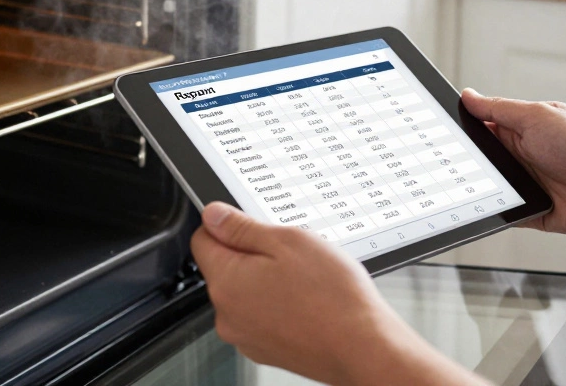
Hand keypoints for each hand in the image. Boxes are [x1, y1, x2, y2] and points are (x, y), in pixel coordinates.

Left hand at [191, 202, 486, 385]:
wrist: (362, 348)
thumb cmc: (332, 297)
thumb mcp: (288, 241)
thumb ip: (242, 227)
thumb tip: (213, 215)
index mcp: (226, 282)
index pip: (203, 238)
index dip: (227, 224)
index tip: (254, 224)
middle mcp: (228, 314)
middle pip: (225, 266)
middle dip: (253, 253)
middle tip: (292, 253)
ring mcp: (246, 336)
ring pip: (246, 291)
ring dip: (268, 279)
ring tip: (306, 280)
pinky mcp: (266, 349)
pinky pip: (262, 314)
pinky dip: (280, 304)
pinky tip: (308, 301)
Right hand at [460, 88, 565, 235]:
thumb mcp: (535, 116)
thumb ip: (498, 109)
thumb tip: (468, 96)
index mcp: (522, 128)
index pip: (482, 126)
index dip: (463, 129)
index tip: (442, 132)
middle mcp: (523, 155)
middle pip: (482, 159)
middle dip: (467, 161)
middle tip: (451, 163)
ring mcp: (527, 183)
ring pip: (489, 187)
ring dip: (481, 188)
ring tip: (469, 187)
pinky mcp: (531, 210)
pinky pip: (504, 213)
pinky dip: (494, 213)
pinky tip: (485, 210)